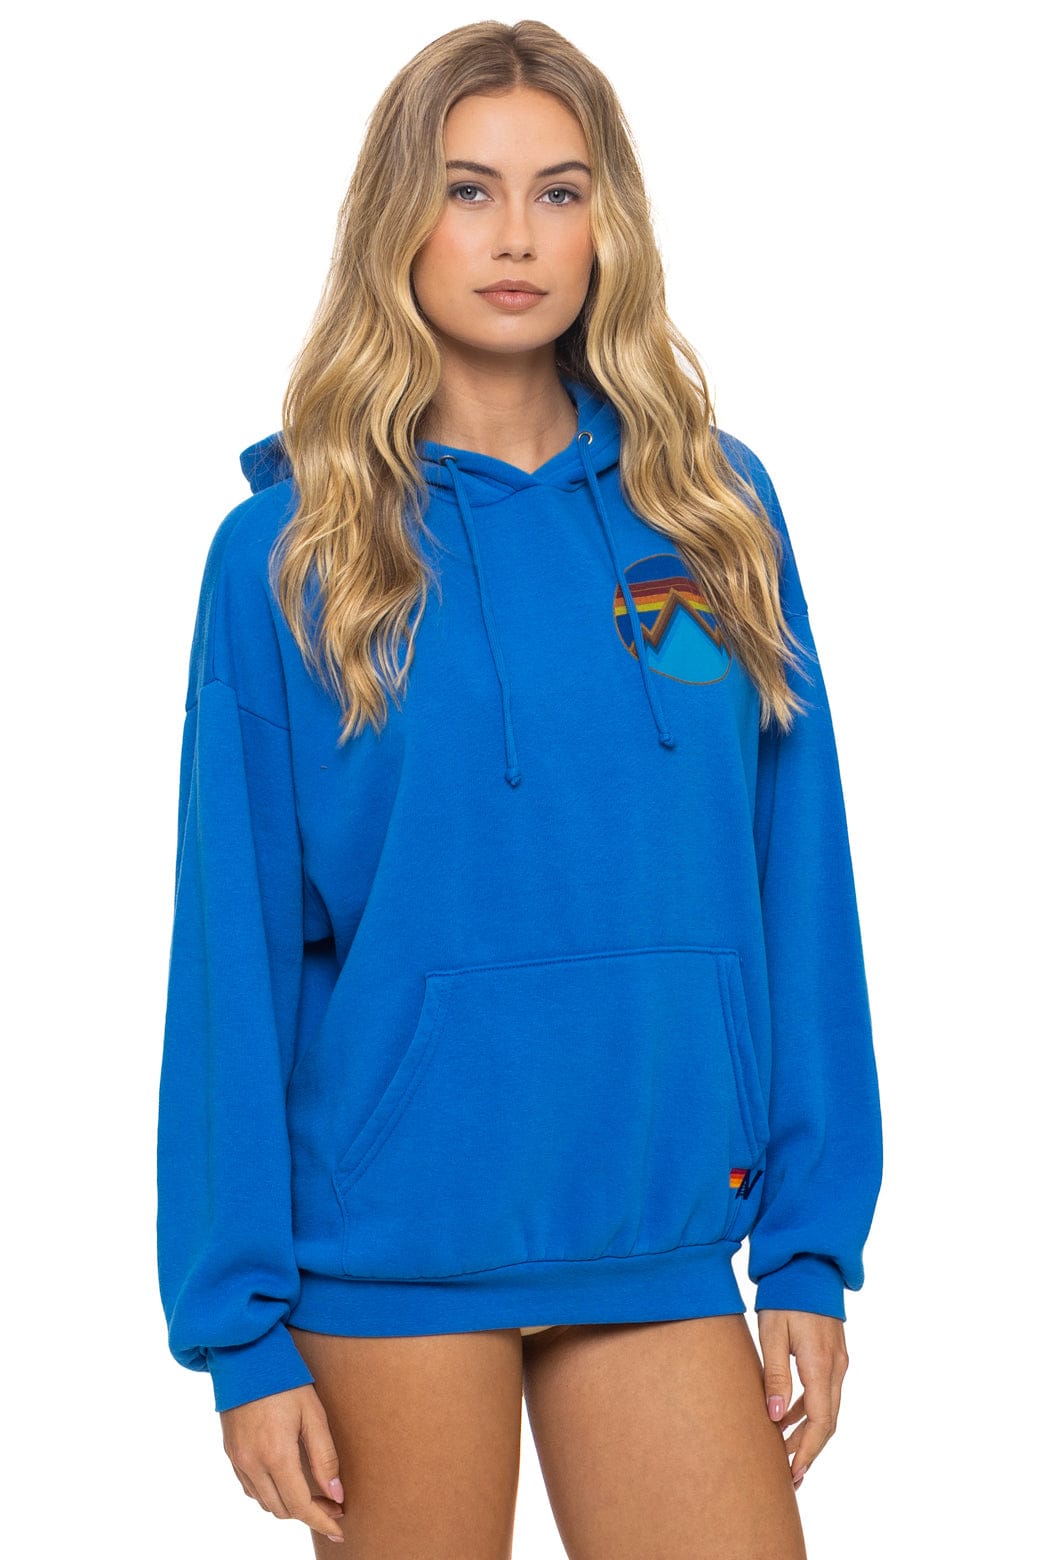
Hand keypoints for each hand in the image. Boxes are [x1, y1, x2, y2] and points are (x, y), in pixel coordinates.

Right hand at [220, 1382, 345, 1542]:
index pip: (300, 1506)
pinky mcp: (230, 1452)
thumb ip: (325, 1457)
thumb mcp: (313, 1414)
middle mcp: (252, 1463)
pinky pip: (249, 1487)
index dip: (321, 1521)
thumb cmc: (283, 1379)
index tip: (339, 1528)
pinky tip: (285, 1481)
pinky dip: (269, 1493)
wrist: (245, 1354)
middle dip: (309, 1513)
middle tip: (333, 1504)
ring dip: (288, 1505)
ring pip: (264, 1502)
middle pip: (282, 1509)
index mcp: (275, 1455)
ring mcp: (238, 1459)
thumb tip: (336, 1495)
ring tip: (313, 1494)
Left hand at [756, 1309, 848, 1489]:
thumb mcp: (772, 1334)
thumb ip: (775, 1376)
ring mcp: (837, 1361)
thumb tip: (776, 1418)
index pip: (820, 1421)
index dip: (807, 1450)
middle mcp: (835, 1367)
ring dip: (809, 1432)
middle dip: (809, 1449)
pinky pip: (824, 1391)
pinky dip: (809, 1411)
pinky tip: (789, 1418)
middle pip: (827, 1421)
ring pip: (827, 1408)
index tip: (794, 1472)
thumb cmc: (785, 1295)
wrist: (807, 1263)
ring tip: (786, 1452)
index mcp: (820, 1364)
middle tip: (790, 1474)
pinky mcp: (833, 1354)